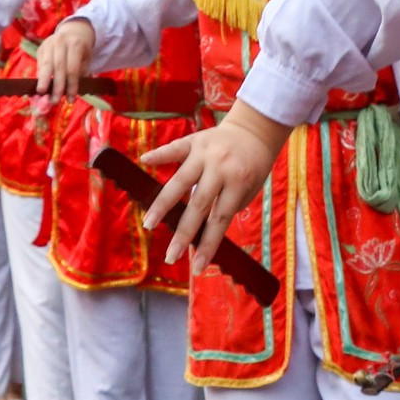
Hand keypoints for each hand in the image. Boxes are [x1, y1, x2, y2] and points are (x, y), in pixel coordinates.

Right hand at [35, 19, 95, 99]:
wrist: (73, 31)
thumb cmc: (81, 49)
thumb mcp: (86, 59)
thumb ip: (81, 74)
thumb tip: (73, 94)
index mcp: (75, 44)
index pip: (72, 68)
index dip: (71, 85)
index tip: (71, 100)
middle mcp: (61, 42)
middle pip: (58, 67)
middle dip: (56, 86)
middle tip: (55, 101)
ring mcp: (48, 44)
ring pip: (46, 65)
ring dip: (44, 82)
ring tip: (43, 95)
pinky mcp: (40, 48)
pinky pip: (40, 65)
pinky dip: (40, 77)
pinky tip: (41, 88)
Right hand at [140, 104, 290, 269]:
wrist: (255, 131)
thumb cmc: (251, 168)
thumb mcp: (247, 190)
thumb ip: (224, 206)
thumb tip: (198, 231)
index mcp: (238, 181)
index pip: (220, 219)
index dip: (208, 244)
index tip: (197, 268)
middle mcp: (221, 166)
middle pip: (198, 204)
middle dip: (183, 233)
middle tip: (170, 257)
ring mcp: (206, 152)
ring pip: (180, 180)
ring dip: (163, 203)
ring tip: (149, 224)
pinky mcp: (195, 140)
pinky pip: (174, 148)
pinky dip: (159, 155)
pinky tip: (144, 161)